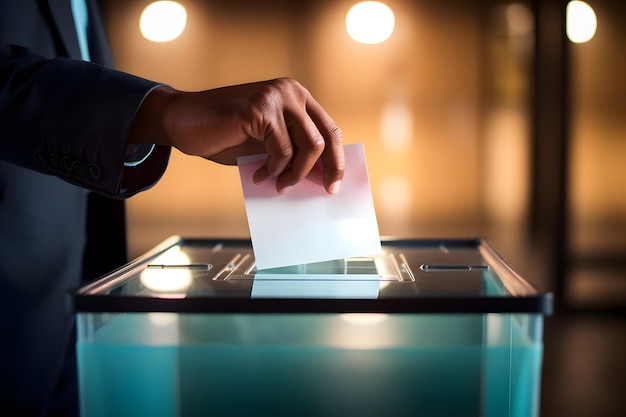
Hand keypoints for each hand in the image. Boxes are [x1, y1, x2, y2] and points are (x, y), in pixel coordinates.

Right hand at [131, 78, 343, 193]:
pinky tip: (258, 174)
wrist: (183, 121)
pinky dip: (273, 170)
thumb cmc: (224, 134)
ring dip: (295, 173)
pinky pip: (281, 150)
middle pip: (325, 137)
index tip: (334, 184)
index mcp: (295, 96)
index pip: (328, 129)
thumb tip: (319, 176)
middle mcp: (290, 91)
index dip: (336, 158)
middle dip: (328, 169)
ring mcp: (275, 97)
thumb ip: (291, 150)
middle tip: (323, 191)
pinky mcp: (260, 109)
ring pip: (308, 146)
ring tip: (278, 184)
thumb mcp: (266, 143)